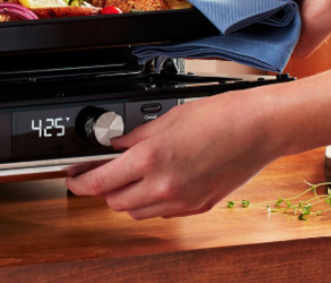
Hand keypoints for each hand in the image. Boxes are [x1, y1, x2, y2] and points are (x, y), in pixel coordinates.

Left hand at [64, 91, 280, 219]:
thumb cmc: (218, 117)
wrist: (257, 129)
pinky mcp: (198, 207)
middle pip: (115, 203)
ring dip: (126, 199)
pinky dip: (152, 202)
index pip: (99, 183)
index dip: (79, 182)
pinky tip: (156, 183)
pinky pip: (162, 213)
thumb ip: (134, 136)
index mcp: (150, 159)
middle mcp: (164, 186)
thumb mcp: (165, 119)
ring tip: (129, 177)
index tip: (73, 178)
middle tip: (101, 173)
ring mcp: (182, 201)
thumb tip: (113, 145)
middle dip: (102, 190)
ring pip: (137, 213)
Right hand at [196, 0, 330, 57]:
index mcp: (266, 2)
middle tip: (188, 30)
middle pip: (237, 32)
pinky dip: (246, 47)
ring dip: (226, 40)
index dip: (212, 17)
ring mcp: (282, 36)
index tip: (191, 16)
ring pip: (247, 44)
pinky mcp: (293, 47)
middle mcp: (273, 21)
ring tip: (202, 34)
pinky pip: (265, 51)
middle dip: (213, 32)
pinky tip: (228, 41)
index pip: (232, 15)